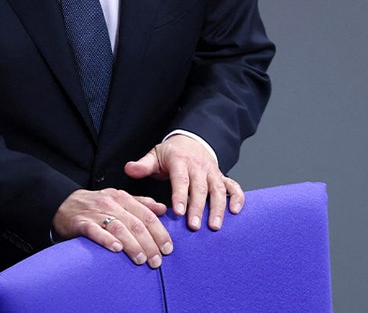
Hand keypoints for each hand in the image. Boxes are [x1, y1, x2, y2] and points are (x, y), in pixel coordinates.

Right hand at [52, 188, 170, 266]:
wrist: (64, 203)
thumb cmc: (96, 204)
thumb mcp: (119, 199)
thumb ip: (141, 203)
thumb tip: (163, 209)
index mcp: (123, 197)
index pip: (146, 215)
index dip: (159, 232)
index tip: (168, 248)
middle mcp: (111, 203)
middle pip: (136, 223)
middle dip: (149, 243)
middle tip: (157, 261)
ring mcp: (96, 213)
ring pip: (119, 228)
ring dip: (133, 245)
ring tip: (141, 260)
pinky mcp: (81, 223)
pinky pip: (95, 231)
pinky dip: (107, 239)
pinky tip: (116, 249)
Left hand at [124, 135, 244, 231]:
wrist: (191, 141)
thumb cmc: (171, 154)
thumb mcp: (155, 155)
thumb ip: (143, 165)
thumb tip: (129, 169)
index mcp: (180, 161)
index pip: (181, 179)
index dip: (180, 195)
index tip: (179, 212)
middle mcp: (199, 167)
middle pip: (200, 188)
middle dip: (198, 207)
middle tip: (194, 226)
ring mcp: (212, 172)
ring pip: (218, 189)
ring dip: (218, 208)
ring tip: (214, 226)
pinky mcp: (221, 177)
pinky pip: (233, 186)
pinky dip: (237, 198)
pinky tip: (236, 212)